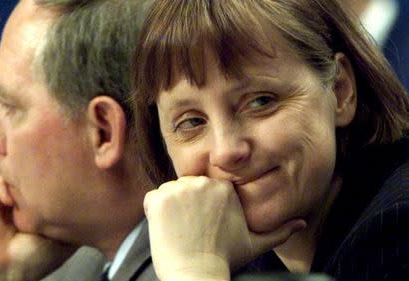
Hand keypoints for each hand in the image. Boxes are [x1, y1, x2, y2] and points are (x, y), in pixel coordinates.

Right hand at [0, 158, 76, 280]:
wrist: (11, 272)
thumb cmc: (42, 254)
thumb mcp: (69, 226)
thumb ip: (78, 202)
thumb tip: (95, 181)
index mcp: (42, 192)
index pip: (48, 164)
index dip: (57, 157)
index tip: (67, 155)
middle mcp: (23, 186)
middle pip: (29, 157)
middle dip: (38, 155)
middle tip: (48, 158)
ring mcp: (3, 188)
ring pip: (10, 161)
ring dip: (19, 167)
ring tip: (30, 179)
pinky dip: (2, 183)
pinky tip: (11, 201)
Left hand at [144, 176, 305, 280]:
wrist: (197, 276)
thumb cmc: (225, 259)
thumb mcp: (255, 243)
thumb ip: (279, 230)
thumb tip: (302, 222)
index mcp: (224, 187)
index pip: (203, 187)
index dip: (200, 206)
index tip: (203, 225)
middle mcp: (203, 183)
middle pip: (185, 187)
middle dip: (185, 206)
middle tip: (192, 230)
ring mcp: (180, 190)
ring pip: (169, 192)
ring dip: (170, 209)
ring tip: (181, 230)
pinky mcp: (160, 199)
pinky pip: (152, 199)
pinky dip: (154, 213)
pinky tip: (167, 229)